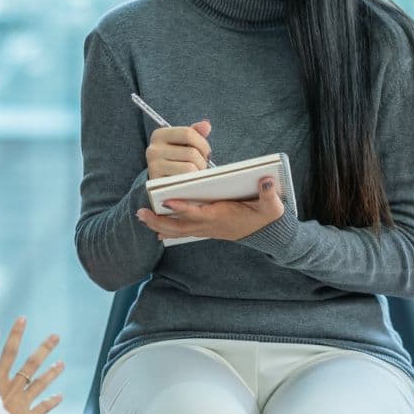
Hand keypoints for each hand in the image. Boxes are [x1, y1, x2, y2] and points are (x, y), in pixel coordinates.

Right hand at [0, 316, 63, 413]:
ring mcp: (22, 402)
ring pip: (40, 384)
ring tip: (62, 363)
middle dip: (43, 349)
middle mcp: (12, 388)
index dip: (16, 335)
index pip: (8, 351)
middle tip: (56, 337)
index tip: (23, 319)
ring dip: (51, 373)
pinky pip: (43, 408)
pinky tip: (60, 396)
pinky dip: (52, 402)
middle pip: (30, 364)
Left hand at [136, 175, 285, 241]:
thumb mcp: (272, 206)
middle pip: (179, 226)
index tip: (167, 200)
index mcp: (221, 216)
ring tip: (141, 216)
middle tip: (141, 213)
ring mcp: (206, 229)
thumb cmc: (266, 217)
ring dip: (159, 225)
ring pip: (178, 230)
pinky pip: (183, 231)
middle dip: (159, 220)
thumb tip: (267, 180)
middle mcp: (209, 225)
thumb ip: (270, 194)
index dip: (182, 207)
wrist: (266, 233)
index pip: (198, 213)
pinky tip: (156, 228)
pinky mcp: (205, 229)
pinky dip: (168, 230)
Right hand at [145, 120, 212, 178]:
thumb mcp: (182, 143)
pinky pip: (185, 181)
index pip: (188, 133)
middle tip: (200, 166)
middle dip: (202, 161)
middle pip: (191, 152)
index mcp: (159, 135)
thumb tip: (206, 125)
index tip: (205, 152)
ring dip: (198, 173)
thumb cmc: (175, 159)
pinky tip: (190, 182)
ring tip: (195, 174)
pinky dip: (192, 182)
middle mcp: (153, 149)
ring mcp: (154, 167)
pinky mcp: (159, 183)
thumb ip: (194, 133)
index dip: (203, 144)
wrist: (159, 183)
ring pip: (190, 168)